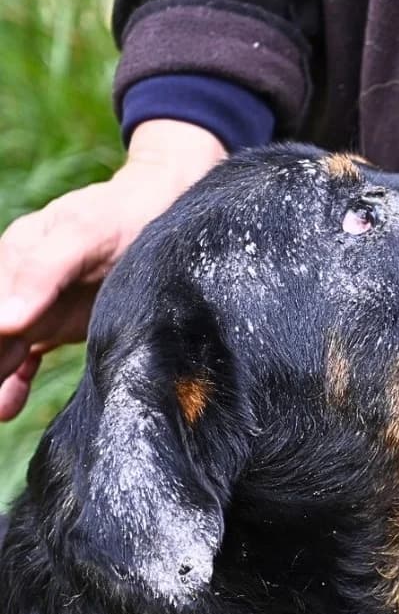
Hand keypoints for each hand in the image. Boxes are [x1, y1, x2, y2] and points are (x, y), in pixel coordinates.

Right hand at [0, 120, 227, 419]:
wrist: (166, 208)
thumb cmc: (123, 215)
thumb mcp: (84, 233)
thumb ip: (44, 271)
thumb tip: (5, 322)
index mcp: (17, 255)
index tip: (0, 348)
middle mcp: (22, 283)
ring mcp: (41, 306)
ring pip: (6, 349)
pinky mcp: (59, 324)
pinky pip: (28, 357)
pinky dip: (16, 381)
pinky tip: (9, 405)